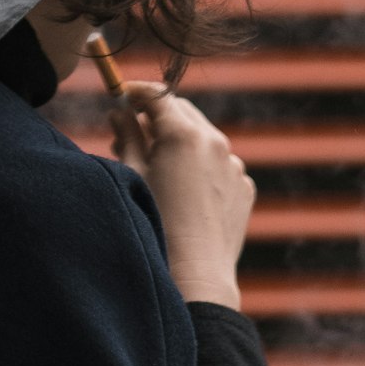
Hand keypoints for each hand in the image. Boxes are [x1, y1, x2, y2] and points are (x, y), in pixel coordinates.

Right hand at [109, 82, 253, 309]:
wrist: (196, 274)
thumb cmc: (157, 222)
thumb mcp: (133, 174)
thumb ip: (127, 136)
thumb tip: (120, 113)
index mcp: (184, 133)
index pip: (157, 95)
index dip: (136, 91)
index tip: (122, 95)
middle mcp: (215, 141)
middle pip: (182, 111)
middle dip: (156, 117)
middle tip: (130, 132)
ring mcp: (234, 165)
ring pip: (202, 137)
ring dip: (180, 141)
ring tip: (156, 165)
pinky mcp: (244, 187)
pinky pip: (220, 164)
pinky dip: (201, 165)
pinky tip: (184, 189)